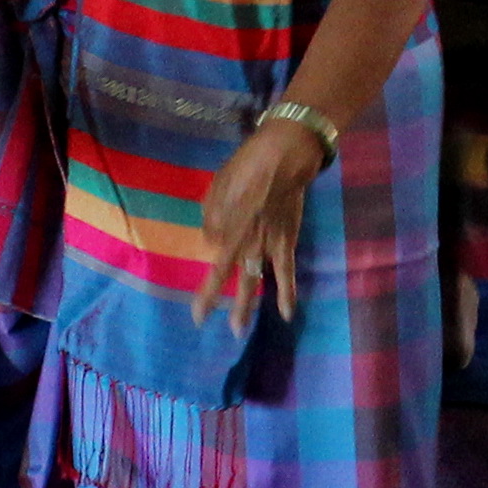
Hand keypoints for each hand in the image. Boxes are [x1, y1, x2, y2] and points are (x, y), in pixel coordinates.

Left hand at [194, 112, 330, 321]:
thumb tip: (211, 242)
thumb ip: (213, 217)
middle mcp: (247, 243)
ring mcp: (268, 244)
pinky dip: (288, 292)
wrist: (284, 157)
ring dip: (248, 306)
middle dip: (226, 305)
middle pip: (235, 280)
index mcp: (229, 230)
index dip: (208, 294)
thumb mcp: (218, 187)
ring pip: (257, 281)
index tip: (199, 315)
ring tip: (240, 329)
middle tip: (217, 330)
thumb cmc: (246, 167)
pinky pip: (287, 271)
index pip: (216, 270)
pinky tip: (287, 313)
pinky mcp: (287, 241)